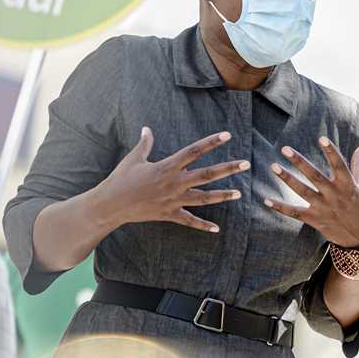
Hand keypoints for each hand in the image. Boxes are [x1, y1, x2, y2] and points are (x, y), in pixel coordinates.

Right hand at [94, 127, 249, 232]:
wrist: (112, 204)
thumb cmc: (121, 179)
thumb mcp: (133, 158)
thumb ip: (145, 143)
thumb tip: (147, 128)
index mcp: (167, 166)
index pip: (194, 151)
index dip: (211, 142)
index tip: (227, 135)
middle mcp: (174, 183)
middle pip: (207, 174)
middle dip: (228, 168)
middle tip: (246, 163)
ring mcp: (173, 200)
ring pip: (204, 198)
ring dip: (223, 195)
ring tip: (239, 193)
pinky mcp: (169, 214)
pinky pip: (189, 221)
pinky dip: (203, 225)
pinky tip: (216, 229)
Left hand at [265, 136, 358, 247]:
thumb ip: (357, 166)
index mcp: (347, 185)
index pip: (339, 165)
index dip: (331, 152)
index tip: (321, 139)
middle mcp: (334, 195)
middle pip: (315, 176)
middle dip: (299, 162)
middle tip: (285, 149)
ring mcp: (323, 208)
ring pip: (303, 191)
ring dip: (288, 179)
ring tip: (274, 166)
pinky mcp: (314, 220)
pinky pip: (294, 213)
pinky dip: (280, 207)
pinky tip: (266, 200)